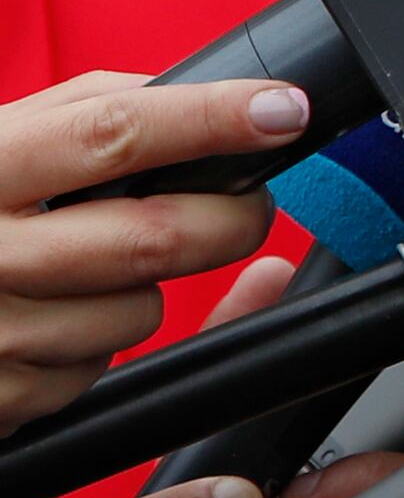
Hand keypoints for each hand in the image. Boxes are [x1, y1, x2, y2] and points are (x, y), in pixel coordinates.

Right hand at [0, 77, 304, 437]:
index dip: (211, 119)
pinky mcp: (2, 400)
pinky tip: (52, 318)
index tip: (282, 110)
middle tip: (247, 201)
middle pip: (154, 237)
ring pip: (140, 311)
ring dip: (148, 287)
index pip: (115, 133)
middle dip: (230, 217)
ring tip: (97, 265)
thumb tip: (196, 97)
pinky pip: (99, 369)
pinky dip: (97, 343)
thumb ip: (85, 112)